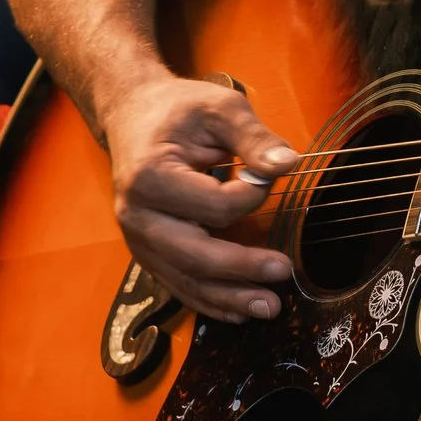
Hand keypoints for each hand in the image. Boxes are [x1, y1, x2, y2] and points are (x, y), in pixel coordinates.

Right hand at [99, 73, 300, 323]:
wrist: (132, 116)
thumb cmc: (178, 111)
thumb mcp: (219, 108)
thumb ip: (253, 137)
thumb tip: (288, 165)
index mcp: (150, 177)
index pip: (213, 205)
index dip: (251, 198)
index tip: (267, 179)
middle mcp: (138, 215)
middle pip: (195, 254)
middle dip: (242, 268)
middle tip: (283, 272)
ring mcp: (138, 239)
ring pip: (186, 279)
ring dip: (229, 298)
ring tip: (269, 307)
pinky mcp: (147, 252)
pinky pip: (178, 285)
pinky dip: (209, 301)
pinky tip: (239, 312)